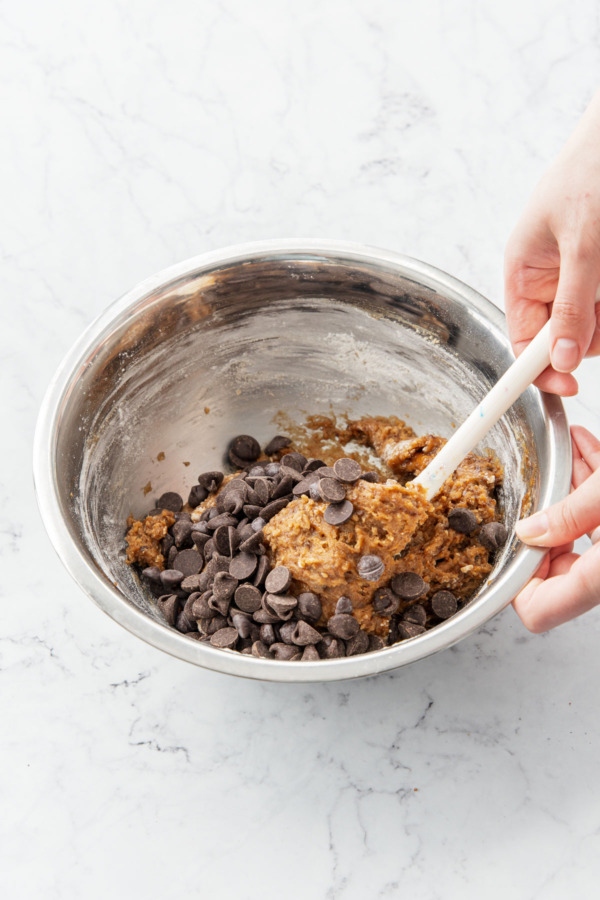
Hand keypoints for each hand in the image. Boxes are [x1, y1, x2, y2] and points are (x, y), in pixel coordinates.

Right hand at [505, 90, 599, 395]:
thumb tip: (562, 359)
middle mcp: (548, 279)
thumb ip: (573, 305)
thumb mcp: (582, 244)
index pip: (523, 339)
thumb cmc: (592, 172)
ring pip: (592, 322)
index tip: (567, 385)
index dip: (539, 366)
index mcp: (524, 273)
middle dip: (588, 333)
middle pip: (563, 336)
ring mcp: (578, 274)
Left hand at [512, 426, 599, 631]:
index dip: (514, 582)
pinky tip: (587, 451)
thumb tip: (530, 530)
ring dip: (570, 492)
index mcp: (599, 580)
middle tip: (542, 486)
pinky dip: (592, 484)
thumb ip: (569, 515)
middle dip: (545, 517)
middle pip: (555, 564)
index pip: (536, 610)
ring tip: (570, 454)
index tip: (508, 542)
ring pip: (580, 531)